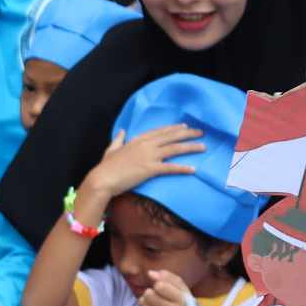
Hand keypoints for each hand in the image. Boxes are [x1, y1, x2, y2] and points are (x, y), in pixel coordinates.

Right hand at [81, 125, 204, 210]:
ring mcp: (149, 156)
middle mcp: (146, 145)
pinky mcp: (150, 169)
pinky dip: (183, 168)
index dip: (173, 128)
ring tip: (203, 147)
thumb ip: (118, 139)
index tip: (184, 126)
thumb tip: (122, 131)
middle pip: (171, 137)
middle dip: (188, 134)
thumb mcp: (111, 149)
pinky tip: (193, 169)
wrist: (103, 179)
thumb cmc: (106, 166)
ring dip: (190, 147)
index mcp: (137, 140)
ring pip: (174, 149)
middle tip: (201, 132)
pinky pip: (170, 167)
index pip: (160, 131)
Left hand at [138, 271, 191, 305]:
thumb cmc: (186, 304)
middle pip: (148, 294)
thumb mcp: (182, 288)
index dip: (160, 284)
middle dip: (151, 293)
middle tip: (159, 297)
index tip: (165, 289)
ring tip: (157, 305)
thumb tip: (150, 273)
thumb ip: (168, 277)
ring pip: (142, 304)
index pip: (160, 286)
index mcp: (182, 301)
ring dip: (147, 302)